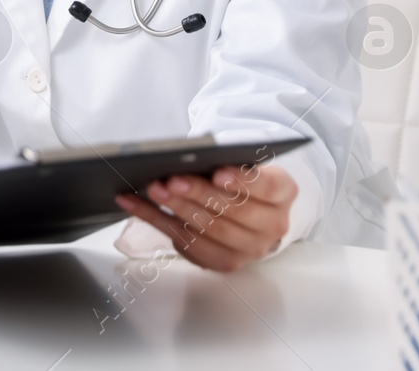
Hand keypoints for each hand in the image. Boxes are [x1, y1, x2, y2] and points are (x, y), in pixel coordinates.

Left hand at [114, 163, 295, 272]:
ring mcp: (250, 248)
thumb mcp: (243, 164)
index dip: (243, 182)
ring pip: (210, 230)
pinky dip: (157, 221)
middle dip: (198, 195)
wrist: (251, 211)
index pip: (267, 188)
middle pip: (233, 211)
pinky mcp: (225, 262)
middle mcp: (272, 225)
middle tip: (172, 180)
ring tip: (153, 190)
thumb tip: (187, 157)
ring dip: (177, 208)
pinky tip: (135, 203)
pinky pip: (187, 244)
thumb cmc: (241, 179)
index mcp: (283, 193)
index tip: (218, 173)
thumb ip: (227, 160)